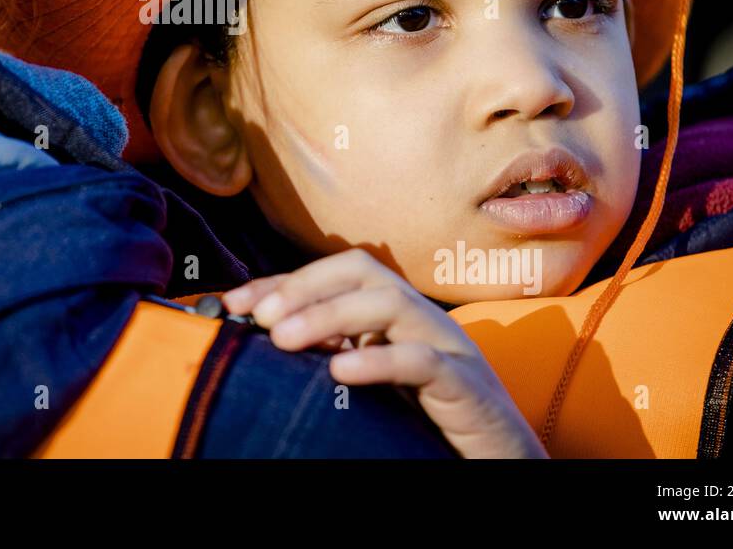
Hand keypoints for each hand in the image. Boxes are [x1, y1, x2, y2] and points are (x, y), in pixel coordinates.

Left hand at [221, 248, 547, 458]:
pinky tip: (340, 370)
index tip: (232, 302)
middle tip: (262, 317)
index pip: (333, 275)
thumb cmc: (428, 426)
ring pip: (390, 302)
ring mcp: (448, 346)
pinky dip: (379, 360)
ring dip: (329, 315)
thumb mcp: (369, 386)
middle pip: (362, 271)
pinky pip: (424, 360)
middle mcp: (420, 319)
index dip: (280, 283)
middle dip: (305, 285)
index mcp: (393, 316)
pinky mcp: (468, 385)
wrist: (500, 462)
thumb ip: (329, 358)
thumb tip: (264, 342)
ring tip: (284, 339)